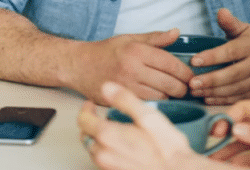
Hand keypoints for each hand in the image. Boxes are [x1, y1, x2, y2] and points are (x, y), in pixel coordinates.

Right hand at [72, 29, 193, 103]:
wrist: (78, 66)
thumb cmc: (105, 52)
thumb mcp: (130, 38)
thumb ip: (155, 38)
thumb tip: (176, 33)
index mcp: (137, 51)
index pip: (171, 64)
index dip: (186, 72)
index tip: (191, 76)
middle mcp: (133, 69)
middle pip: (170, 84)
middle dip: (183, 88)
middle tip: (187, 88)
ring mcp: (127, 87)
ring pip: (161, 97)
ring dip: (171, 97)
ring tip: (174, 93)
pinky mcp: (121, 100)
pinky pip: (147, 105)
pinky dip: (157, 103)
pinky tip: (159, 98)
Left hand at [78, 82, 215, 169]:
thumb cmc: (166, 148)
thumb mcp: (148, 116)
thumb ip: (125, 100)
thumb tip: (107, 87)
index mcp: (108, 136)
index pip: (83, 120)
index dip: (86, 109)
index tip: (91, 104)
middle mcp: (103, 154)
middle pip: (86, 135)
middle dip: (90, 124)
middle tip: (99, 116)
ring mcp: (108, 167)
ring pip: (93, 149)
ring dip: (98, 138)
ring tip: (111, 130)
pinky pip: (103, 160)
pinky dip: (106, 150)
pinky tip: (120, 146)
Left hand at [188, 9, 249, 104]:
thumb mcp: (247, 30)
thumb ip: (231, 23)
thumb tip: (220, 12)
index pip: (230, 52)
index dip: (212, 57)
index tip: (194, 60)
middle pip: (232, 75)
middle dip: (210, 80)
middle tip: (191, 82)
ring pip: (234, 89)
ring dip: (213, 92)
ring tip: (194, 91)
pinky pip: (238, 98)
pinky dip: (222, 101)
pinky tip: (206, 99)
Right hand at [212, 96, 249, 167]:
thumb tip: (234, 129)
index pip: (244, 108)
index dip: (227, 118)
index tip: (215, 131)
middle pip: (242, 125)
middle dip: (224, 135)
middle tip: (207, 145)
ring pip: (246, 142)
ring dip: (230, 150)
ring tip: (211, 158)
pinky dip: (243, 160)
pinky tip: (229, 164)